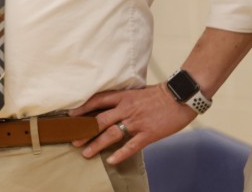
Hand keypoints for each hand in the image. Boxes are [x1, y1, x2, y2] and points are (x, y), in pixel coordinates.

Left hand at [70, 83, 195, 164]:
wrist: (181, 96)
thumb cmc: (160, 94)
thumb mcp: (137, 91)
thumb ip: (123, 98)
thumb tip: (111, 104)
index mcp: (123, 97)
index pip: (97, 101)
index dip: (83, 108)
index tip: (71, 116)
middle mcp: (126, 109)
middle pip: (100, 120)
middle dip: (85, 131)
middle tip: (73, 139)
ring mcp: (136, 122)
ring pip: (111, 134)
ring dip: (97, 144)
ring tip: (85, 153)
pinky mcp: (148, 133)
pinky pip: (131, 145)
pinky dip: (120, 153)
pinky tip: (111, 160)